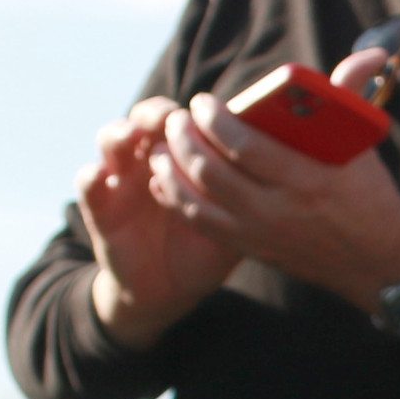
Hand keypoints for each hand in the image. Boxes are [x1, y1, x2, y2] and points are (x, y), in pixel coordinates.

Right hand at [83, 98, 237, 348]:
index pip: (188, 114)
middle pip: (147, 117)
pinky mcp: (101, 206)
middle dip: (155, 113)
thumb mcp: (240, 214)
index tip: (208, 110)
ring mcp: (122, 177)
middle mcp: (150, 154)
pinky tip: (98, 177)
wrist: (171, 288)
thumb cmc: (211, 244)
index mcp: (185, 151)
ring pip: (112, 139)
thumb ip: (262, 187)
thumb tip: (310, 159)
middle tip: (170, 118)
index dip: (193, 111)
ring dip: (120, 134)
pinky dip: (91, 178)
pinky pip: (88, 185)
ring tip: (131, 138)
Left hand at [151, 88, 399, 308]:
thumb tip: (373, 53)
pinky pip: (201, 224)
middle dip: (185, 140)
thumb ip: (352, 95)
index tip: (203, 101)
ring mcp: (262, 233)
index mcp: (310, 177)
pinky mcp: (252, 249)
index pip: (246, 145)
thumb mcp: (362, 147)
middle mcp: (281, 209)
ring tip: (162, 145)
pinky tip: (165, 180)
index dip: (215, 121)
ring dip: (172, 170)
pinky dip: (177, 200)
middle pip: (213, 171)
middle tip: (176, 119)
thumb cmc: (370, 194)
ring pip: (198, 200)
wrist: (378, 262)